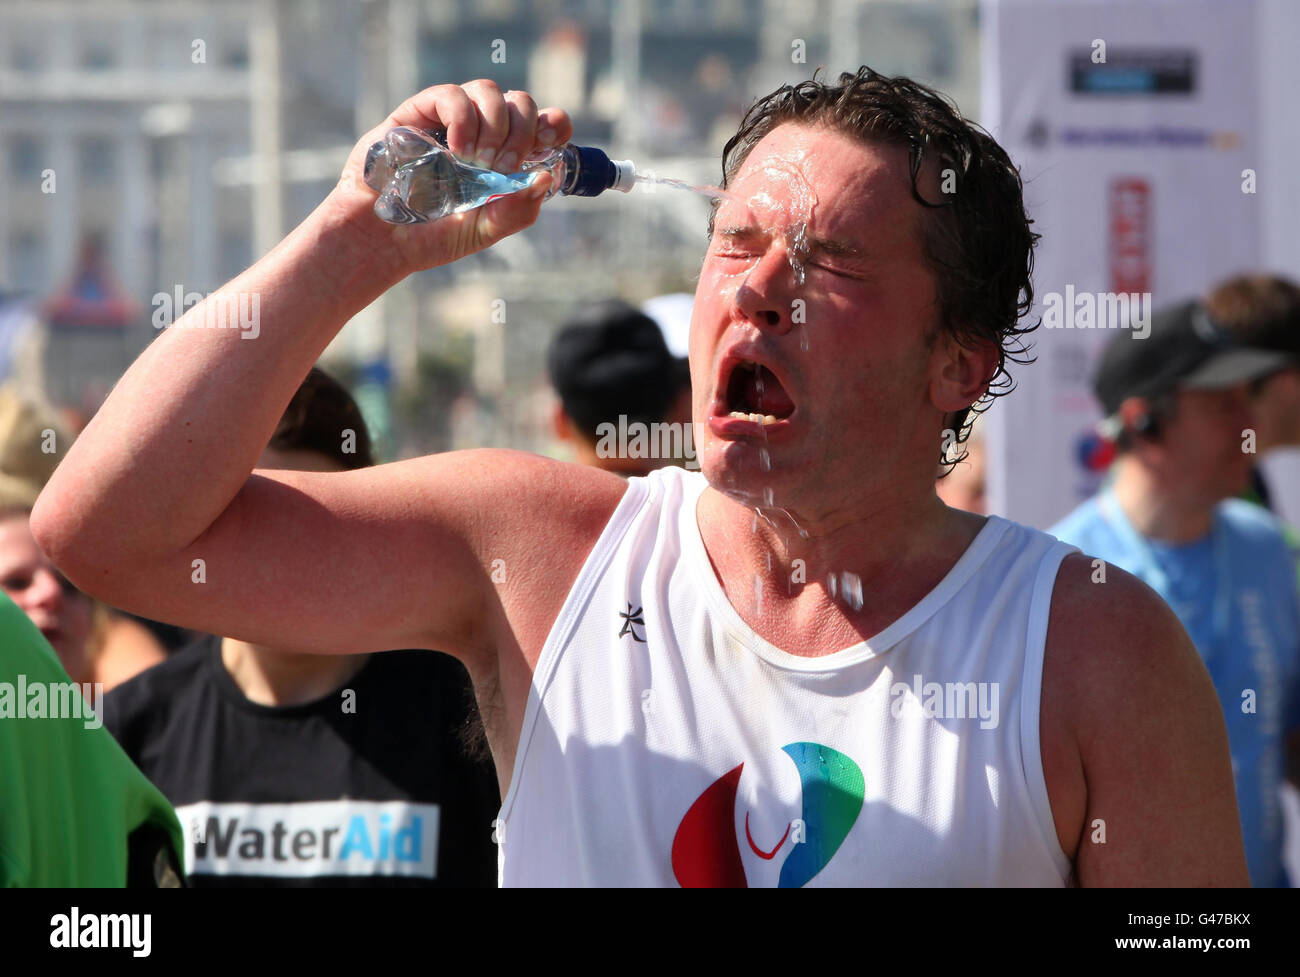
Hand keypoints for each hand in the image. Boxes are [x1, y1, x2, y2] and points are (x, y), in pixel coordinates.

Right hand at [330, 80, 573, 275]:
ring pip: (488, 91)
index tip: (551, 138)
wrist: (380, 240)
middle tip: (503, 166)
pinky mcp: (417, 113)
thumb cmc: (430, 236)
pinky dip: (462, 116)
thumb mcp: (485, 231)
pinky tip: (455, 148)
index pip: (541, 124)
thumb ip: (518, 210)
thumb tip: (546, 177)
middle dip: (522, 131)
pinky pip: (450, 94)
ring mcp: (450, 121)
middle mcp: (481, 134)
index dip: (553, 124)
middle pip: (519, 102)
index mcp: (503, 158)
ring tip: (476, 161)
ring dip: (494, 124)